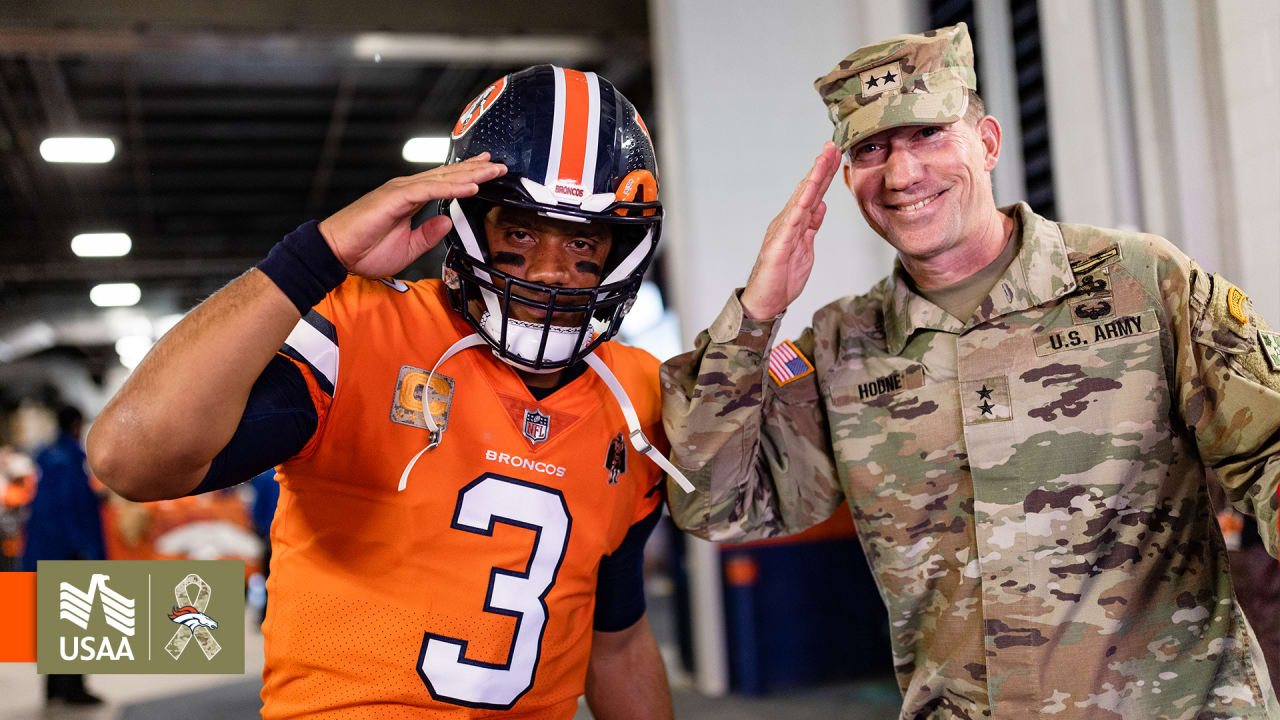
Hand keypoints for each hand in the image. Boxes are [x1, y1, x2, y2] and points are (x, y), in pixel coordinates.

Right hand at [317, 153, 506, 277]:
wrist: (335, 253)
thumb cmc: (363, 251)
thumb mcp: (408, 247)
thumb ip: (428, 234)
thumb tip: (447, 222)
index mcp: (409, 200)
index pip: (443, 183)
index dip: (467, 175)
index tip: (487, 170)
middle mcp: (406, 190)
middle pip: (448, 175)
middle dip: (476, 169)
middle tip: (499, 164)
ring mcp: (400, 191)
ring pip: (442, 178)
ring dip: (470, 174)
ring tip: (493, 170)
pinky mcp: (395, 198)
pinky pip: (429, 190)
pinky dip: (451, 187)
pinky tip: (470, 186)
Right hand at [739, 142, 839, 318]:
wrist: (766, 301)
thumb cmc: (782, 277)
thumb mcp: (805, 247)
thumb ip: (812, 225)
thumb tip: (821, 204)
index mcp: (796, 223)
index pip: (813, 194)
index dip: (824, 174)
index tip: (836, 154)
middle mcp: (787, 222)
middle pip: (807, 190)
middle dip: (820, 167)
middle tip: (831, 145)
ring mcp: (781, 231)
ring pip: (799, 199)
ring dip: (812, 178)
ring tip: (822, 158)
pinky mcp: (777, 245)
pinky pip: (791, 221)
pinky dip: (800, 204)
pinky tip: (809, 190)